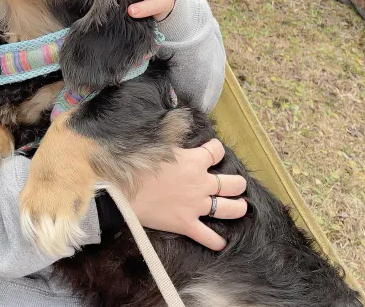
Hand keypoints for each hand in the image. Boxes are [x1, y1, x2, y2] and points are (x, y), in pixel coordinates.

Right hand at [130, 139, 247, 250]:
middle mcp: (201, 183)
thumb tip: (180, 121)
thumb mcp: (159, 142)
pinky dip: (217, 241)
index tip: (214, 151)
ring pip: (228, 208)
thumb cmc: (138, 164)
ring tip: (241, 207)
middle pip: (232, 183)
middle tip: (237, 184)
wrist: (124, 190)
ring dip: (238, 208)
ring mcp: (196, 205)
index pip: (216, 151)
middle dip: (237, 183)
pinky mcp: (187, 224)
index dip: (217, 150)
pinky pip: (208, 237)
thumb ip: (174, 135)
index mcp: (195, 160)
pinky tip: (222, 243)